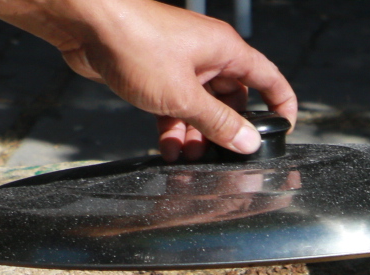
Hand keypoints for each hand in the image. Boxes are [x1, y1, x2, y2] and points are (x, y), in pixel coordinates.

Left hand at [0, 0, 297, 161]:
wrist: (85, 21)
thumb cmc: (134, 42)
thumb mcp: (183, 95)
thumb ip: (219, 123)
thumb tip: (249, 142)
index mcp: (225, 51)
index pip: (269, 80)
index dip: (281, 106)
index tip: (283, 132)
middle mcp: (207, 55)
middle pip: (232, 100)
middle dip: (226, 132)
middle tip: (221, 157)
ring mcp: (181, 63)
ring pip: (201, 107)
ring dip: (196, 134)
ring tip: (187, 158)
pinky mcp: (156, 72)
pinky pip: (175, 105)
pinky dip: (174, 127)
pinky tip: (167, 147)